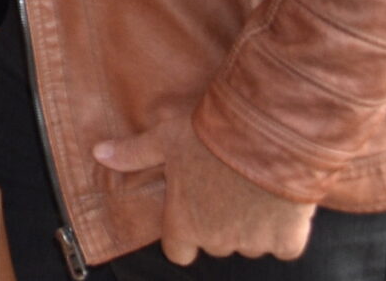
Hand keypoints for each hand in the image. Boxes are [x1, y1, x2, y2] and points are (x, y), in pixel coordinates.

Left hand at [97, 116, 316, 262]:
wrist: (267, 134)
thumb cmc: (209, 135)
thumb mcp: (164, 139)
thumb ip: (134, 154)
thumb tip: (98, 153)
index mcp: (184, 224)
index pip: (178, 251)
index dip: (184, 233)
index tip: (192, 212)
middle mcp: (217, 241)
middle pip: (215, 243)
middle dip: (220, 222)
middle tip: (224, 186)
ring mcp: (253, 243)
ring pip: (250, 243)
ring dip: (252, 224)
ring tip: (251, 186)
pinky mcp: (287, 241)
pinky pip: (285, 245)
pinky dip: (286, 229)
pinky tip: (280, 201)